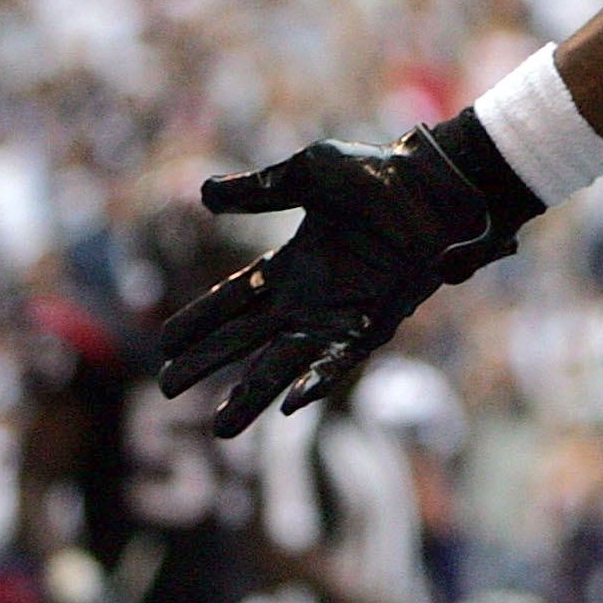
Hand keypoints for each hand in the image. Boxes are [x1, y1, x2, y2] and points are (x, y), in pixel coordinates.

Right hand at [158, 128, 518, 437]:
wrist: (439, 182)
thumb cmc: (379, 174)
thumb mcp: (310, 172)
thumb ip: (260, 189)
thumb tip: (203, 194)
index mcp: (292, 265)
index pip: (232, 301)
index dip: (197, 322)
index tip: (162, 346)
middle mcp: (311, 297)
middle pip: (247, 339)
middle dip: (209, 363)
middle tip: (167, 388)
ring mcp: (342, 313)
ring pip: (286, 363)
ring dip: (255, 395)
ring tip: (221, 430)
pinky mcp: (377, 320)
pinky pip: (342, 359)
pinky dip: (319, 380)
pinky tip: (293, 405)